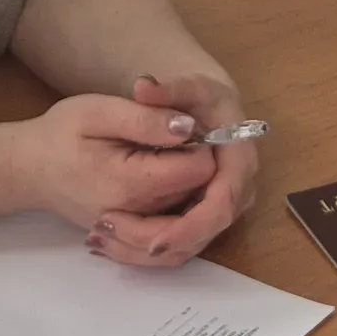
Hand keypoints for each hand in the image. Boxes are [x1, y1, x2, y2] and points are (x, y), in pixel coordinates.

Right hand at [22, 92, 219, 246]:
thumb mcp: (98, 111)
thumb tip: (189, 125)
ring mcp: (137, 232)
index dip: (200, 142)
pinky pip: (172, 242)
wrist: (29, 170)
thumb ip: (145, 119)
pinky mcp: (134, 238)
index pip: (199, 169)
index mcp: (132, 182)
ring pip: (192, 220)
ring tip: (166, 160)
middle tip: (168, 141)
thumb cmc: (61, 134)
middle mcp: (139, 216)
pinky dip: (182, 217)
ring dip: (193, 191)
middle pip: (200, 195)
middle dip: (196, 167)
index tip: (178, 127)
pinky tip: (168, 189)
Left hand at [88, 74, 259, 267]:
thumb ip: (167, 88)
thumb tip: (143, 88)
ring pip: (188, 246)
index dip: (189, 228)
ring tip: (97, 237)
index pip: (221, 206)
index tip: (152, 242)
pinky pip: (178, 245)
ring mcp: (220, 207)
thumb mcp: (187, 86)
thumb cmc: (200, 98)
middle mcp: (236, 192)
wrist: (208, 109)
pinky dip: (141, 247)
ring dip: (142, 249)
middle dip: (156, 242)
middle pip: (202, 234)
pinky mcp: (202, 217)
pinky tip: (106, 239)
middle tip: (106, 232)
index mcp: (238, 162)